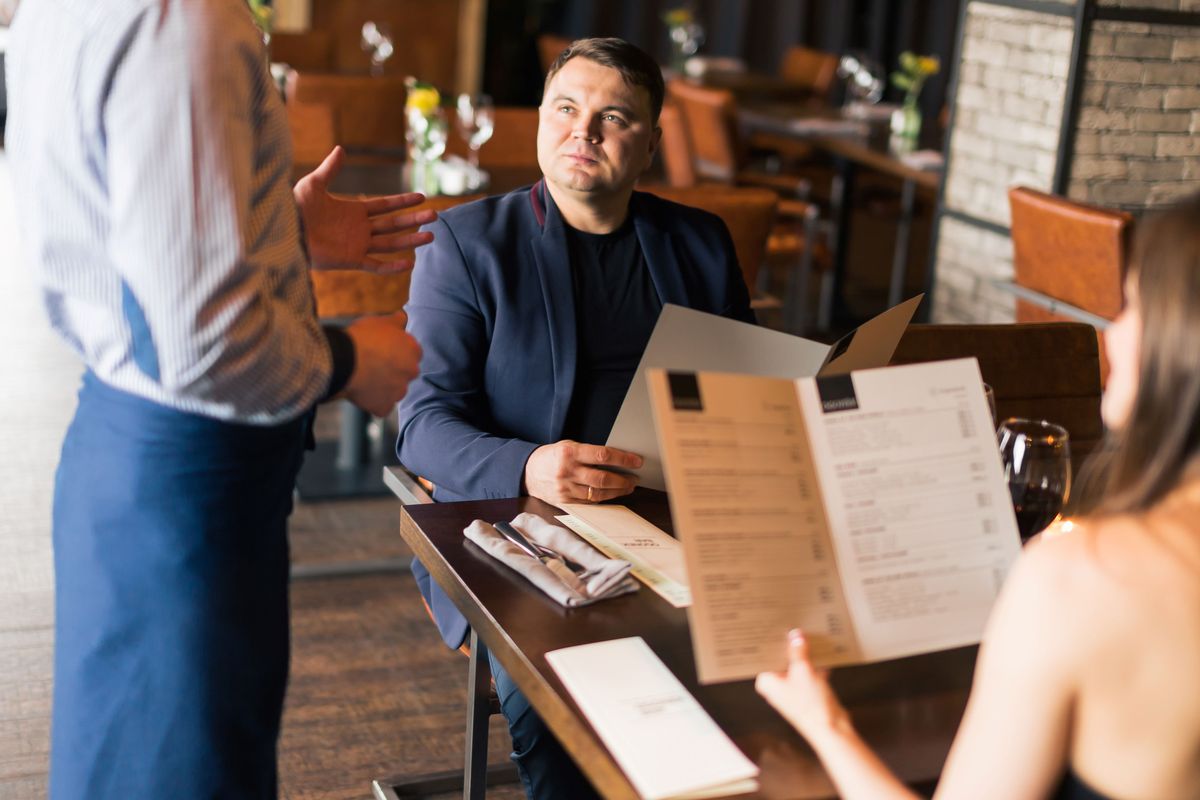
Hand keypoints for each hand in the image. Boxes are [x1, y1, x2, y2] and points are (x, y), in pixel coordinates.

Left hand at [294, 146, 436, 271]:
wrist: (284, 232)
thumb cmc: (294, 208)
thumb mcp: (313, 184)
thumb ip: (330, 169)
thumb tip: (341, 149)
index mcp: (353, 210)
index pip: (385, 206)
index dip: (402, 201)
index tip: (421, 197)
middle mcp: (359, 229)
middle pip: (393, 224)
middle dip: (414, 220)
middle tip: (435, 216)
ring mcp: (357, 245)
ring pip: (391, 244)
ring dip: (410, 241)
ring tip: (431, 236)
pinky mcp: (351, 260)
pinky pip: (376, 266)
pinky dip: (392, 267)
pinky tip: (409, 263)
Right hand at [338, 312, 421, 416]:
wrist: (344, 360)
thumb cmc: (362, 338)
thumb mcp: (381, 321)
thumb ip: (397, 320)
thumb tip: (403, 317)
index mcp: (414, 351)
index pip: (412, 352)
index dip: (397, 351)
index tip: (383, 350)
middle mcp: (411, 372)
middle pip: (404, 372)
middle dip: (393, 370)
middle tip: (373, 363)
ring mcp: (399, 391)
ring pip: (394, 390)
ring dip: (383, 386)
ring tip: (364, 376)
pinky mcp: (384, 407)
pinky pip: (380, 406)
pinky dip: (373, 401)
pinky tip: (361, 391)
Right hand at [523, 441, 642, 505]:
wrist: (527, 472)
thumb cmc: (552, 456)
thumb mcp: (568, 446)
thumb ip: (589, 452)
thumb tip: (617, 458)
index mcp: (569, 452)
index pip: (602, 455)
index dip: (623, 459)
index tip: (637, 461)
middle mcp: (567, 471)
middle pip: (602, 478)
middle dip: (623, 479)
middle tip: (635, 478)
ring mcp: (565, 489)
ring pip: (598, 493)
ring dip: (617, 491)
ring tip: (628, 487)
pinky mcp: (565, 502)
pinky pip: (589, 502)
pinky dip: (604, 499)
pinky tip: (612, 494)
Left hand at [755, 630, 849, 741]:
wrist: (832, 729)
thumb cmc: (811, 704)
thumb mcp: (803, 670)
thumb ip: (798, 651)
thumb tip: (795, 635)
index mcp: (766, 681)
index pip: (764, 655)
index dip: (769, 641)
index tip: (772, 625)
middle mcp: (775, 686)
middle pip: (780, 659)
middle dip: (788, 644)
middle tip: (792, 625)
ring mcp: (791, 689)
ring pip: (795, 664)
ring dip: (803, 653)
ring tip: (808, 632)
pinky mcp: (806, 692)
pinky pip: (808, 672)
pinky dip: (814, 663)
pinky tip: (822, 650)